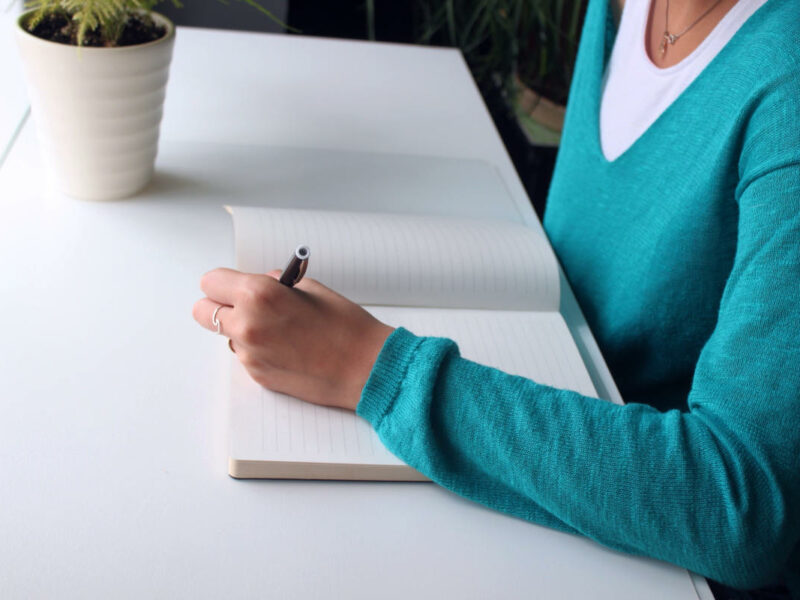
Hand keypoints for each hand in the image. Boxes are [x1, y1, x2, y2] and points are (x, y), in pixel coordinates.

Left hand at [192, 268, 393, 410]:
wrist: (366, 368)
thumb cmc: (346, 327)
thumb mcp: (311, 289)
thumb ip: (276, 285)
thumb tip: (260, 284)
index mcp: (258, 295)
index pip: (211, 282)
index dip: (224, 282)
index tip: (234, 284)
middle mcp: (247, 325)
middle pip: (203, 312)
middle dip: (219, 305)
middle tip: (243, 305)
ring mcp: (250, 354)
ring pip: (227, 336)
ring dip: (242, 329)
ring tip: (278, 330)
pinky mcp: (258, 376)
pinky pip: (246, 356)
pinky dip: (259, 350)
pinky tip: (288, 349)